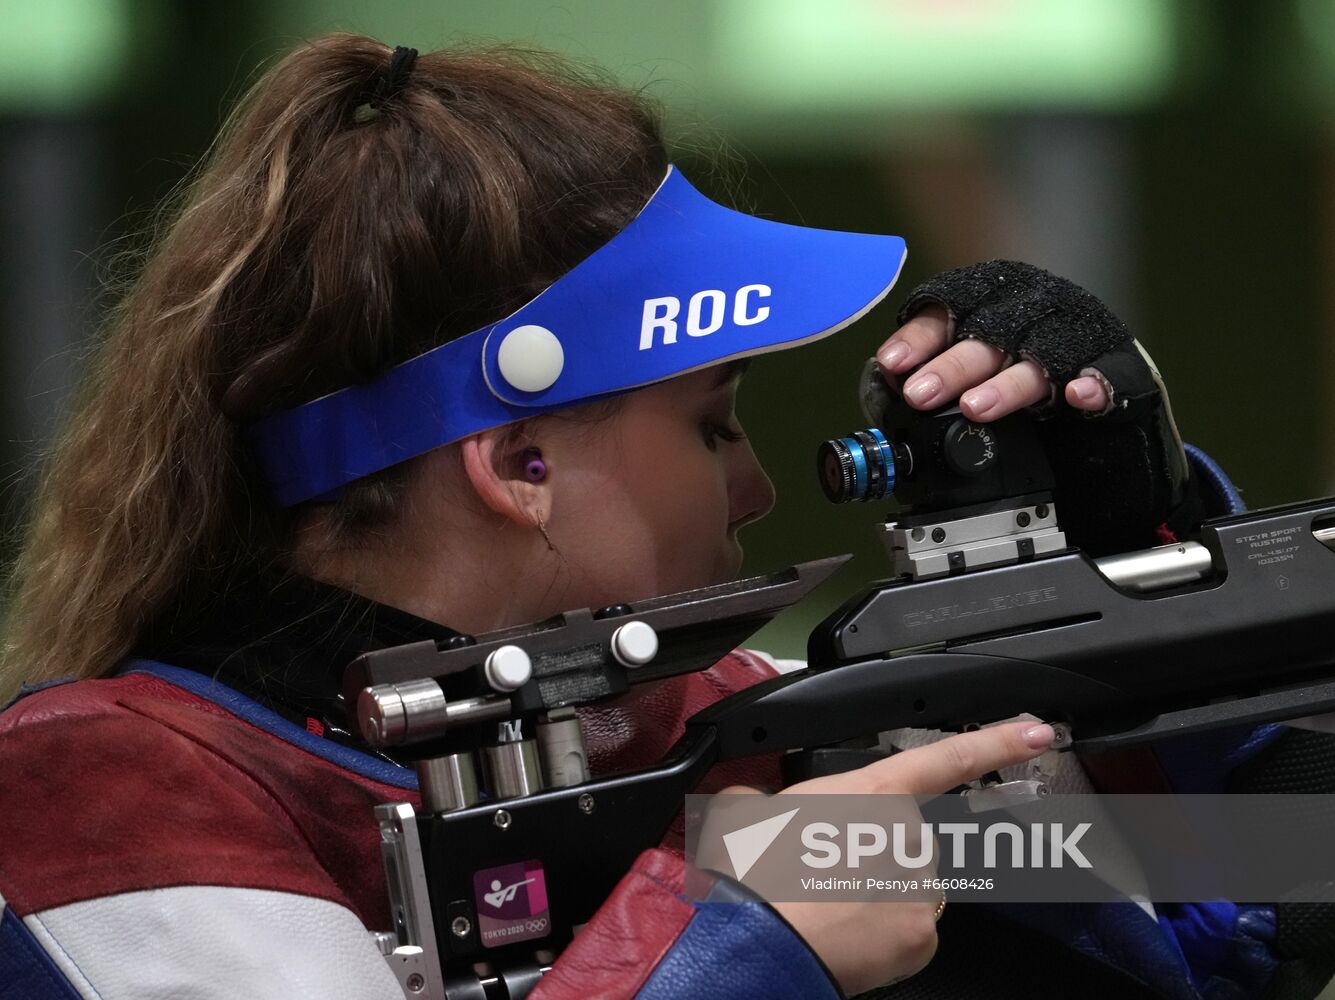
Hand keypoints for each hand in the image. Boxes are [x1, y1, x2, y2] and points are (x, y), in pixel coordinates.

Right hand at [722, 720, 1054, 994]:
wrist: (758, 941)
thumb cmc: (751, 874)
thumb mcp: (740, 809)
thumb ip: (763, 795)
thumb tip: (754, 803)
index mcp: (870, 793)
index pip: (946, 759)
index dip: (997, 741)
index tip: (1039, 732)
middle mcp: (906, 835)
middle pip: (907, 841)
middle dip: (874, 855)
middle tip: (824, 874)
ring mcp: (919, 887)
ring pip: (910, 888)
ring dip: (879, 896)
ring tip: (828, 909)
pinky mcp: (920, 935)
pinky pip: (909, 931)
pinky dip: (884, 938)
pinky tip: (847, 938)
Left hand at [877, 303, 1110, 421]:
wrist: (1100, 397)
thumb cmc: (1022, 372)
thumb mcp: (974, 366)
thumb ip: (934, 370)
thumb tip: (882, 390)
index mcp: (995, 297)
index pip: (951, 307)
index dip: (920, 337)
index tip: (891, 364)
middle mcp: (1036, 308)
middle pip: (990, 332)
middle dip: (952, 366)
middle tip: (920, 396)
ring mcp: (1079, 335)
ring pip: (1039, 356)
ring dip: (1006, 382)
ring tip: (974, 408)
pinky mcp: (1119, 366)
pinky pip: (1108, 374)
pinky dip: (1093, 385)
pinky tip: (1076, 397)